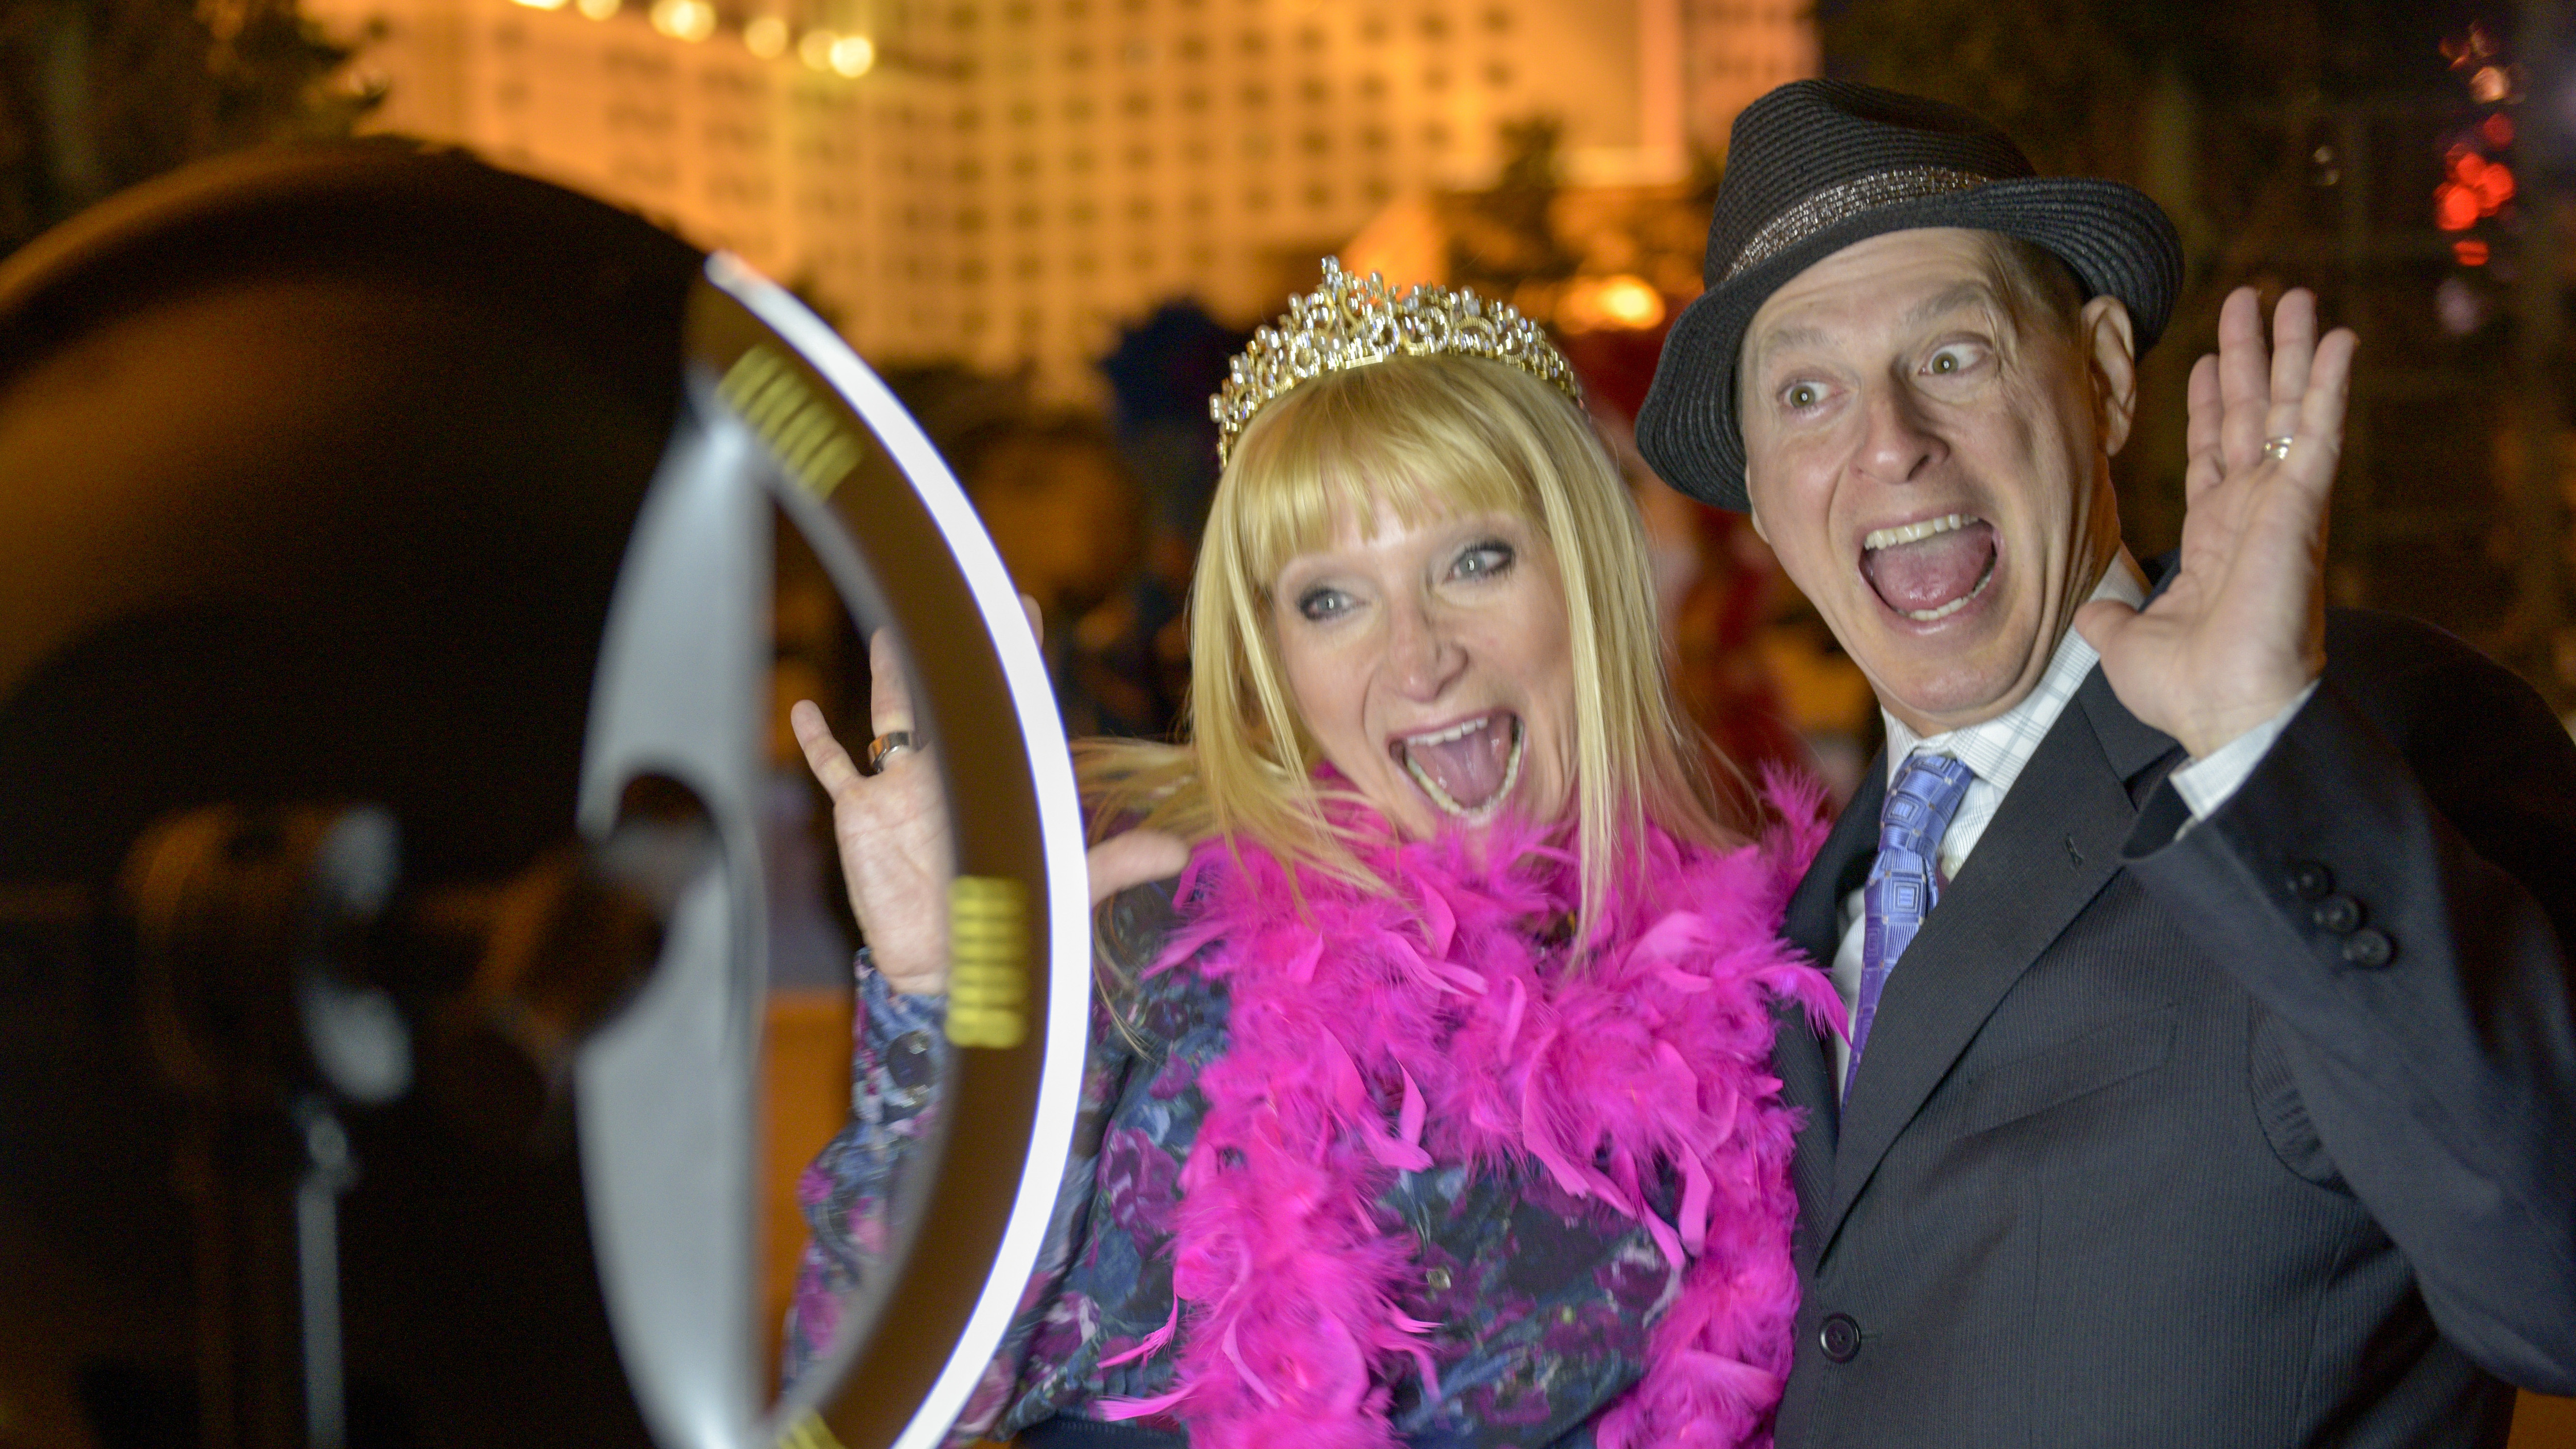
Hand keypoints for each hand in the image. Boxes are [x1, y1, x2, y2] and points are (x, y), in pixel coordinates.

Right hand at [792, 599, 1192, 996]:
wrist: (950, 967)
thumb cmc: (1008, 923)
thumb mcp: (1065, 888)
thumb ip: (1117, 864)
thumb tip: (1180, 854)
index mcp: (996, 780)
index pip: (1008, 709)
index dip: (1014, 661)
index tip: (1022, 610)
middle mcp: (949, 774)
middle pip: (946, 699)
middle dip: (948, 653)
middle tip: (954, 598)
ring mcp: (902, 791)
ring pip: (890, 718)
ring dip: (888, 677)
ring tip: (887, 630)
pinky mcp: (863, 816)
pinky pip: (836, 770)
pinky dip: (818, 743)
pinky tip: (803, 711)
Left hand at [2075, 287, 2356, 757]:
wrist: (2227, 713)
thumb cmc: (2187, 690)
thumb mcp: (2125, 644)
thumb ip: (2110, 619)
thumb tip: (2091, 614)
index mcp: (2214, 537)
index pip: (2212, 452)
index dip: (2209, 404)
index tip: (2205, 358)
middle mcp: (2252, 512)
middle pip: (2250, 415)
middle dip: (2252, 357)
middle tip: (2253, 299)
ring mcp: (2281, 505)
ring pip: (2287, 409)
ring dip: (2293, 351)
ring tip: (2298, 296)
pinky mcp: (2303, 506)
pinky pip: (2318, 433)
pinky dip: (2329, 385)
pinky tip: (2338, 339)